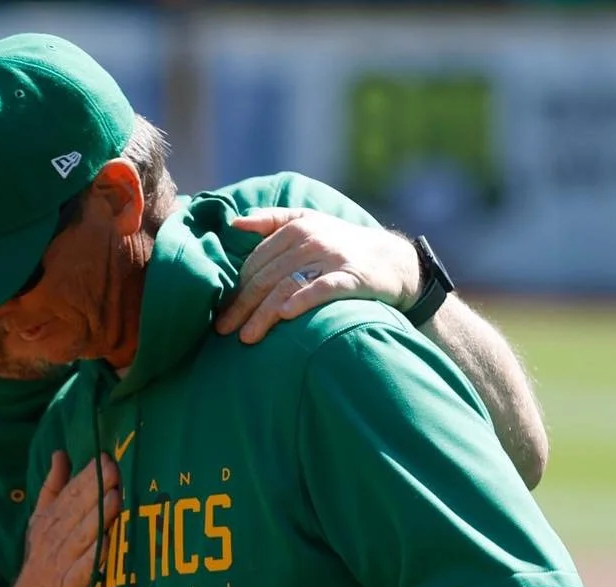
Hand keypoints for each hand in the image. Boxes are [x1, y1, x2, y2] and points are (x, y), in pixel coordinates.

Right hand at [4, 451, 121, 586]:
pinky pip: (83, 571)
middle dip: (95, 490)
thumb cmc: (40, 567)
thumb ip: (51, 489)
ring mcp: (60, 566)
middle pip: (75, 512)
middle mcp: (52, 542)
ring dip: (98, 517)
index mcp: (46, 523)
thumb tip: (60, 454)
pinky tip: (108, 544)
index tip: (105, 458)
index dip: (86, 477)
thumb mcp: (38, 526)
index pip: (67, 495)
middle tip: (114, 469)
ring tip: (115, 497)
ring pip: (81, 537)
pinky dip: (94, 557)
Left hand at [213, 209, 420, 343]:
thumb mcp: (310, 223)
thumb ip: (272, 221)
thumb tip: (234, 223)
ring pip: (286, 286)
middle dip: (242, 306)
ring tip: (246, 337)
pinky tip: (285, 315)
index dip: (236, 289)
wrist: (394, 260)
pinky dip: (302, 300)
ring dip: (263, 313)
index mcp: (296, 228)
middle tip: (223, 331)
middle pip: (266, 277)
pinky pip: (322, 289)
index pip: (255, 263)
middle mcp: (311, 240)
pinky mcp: (351, 277)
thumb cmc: (342, 246)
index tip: (221, 313)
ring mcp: (331, 258)